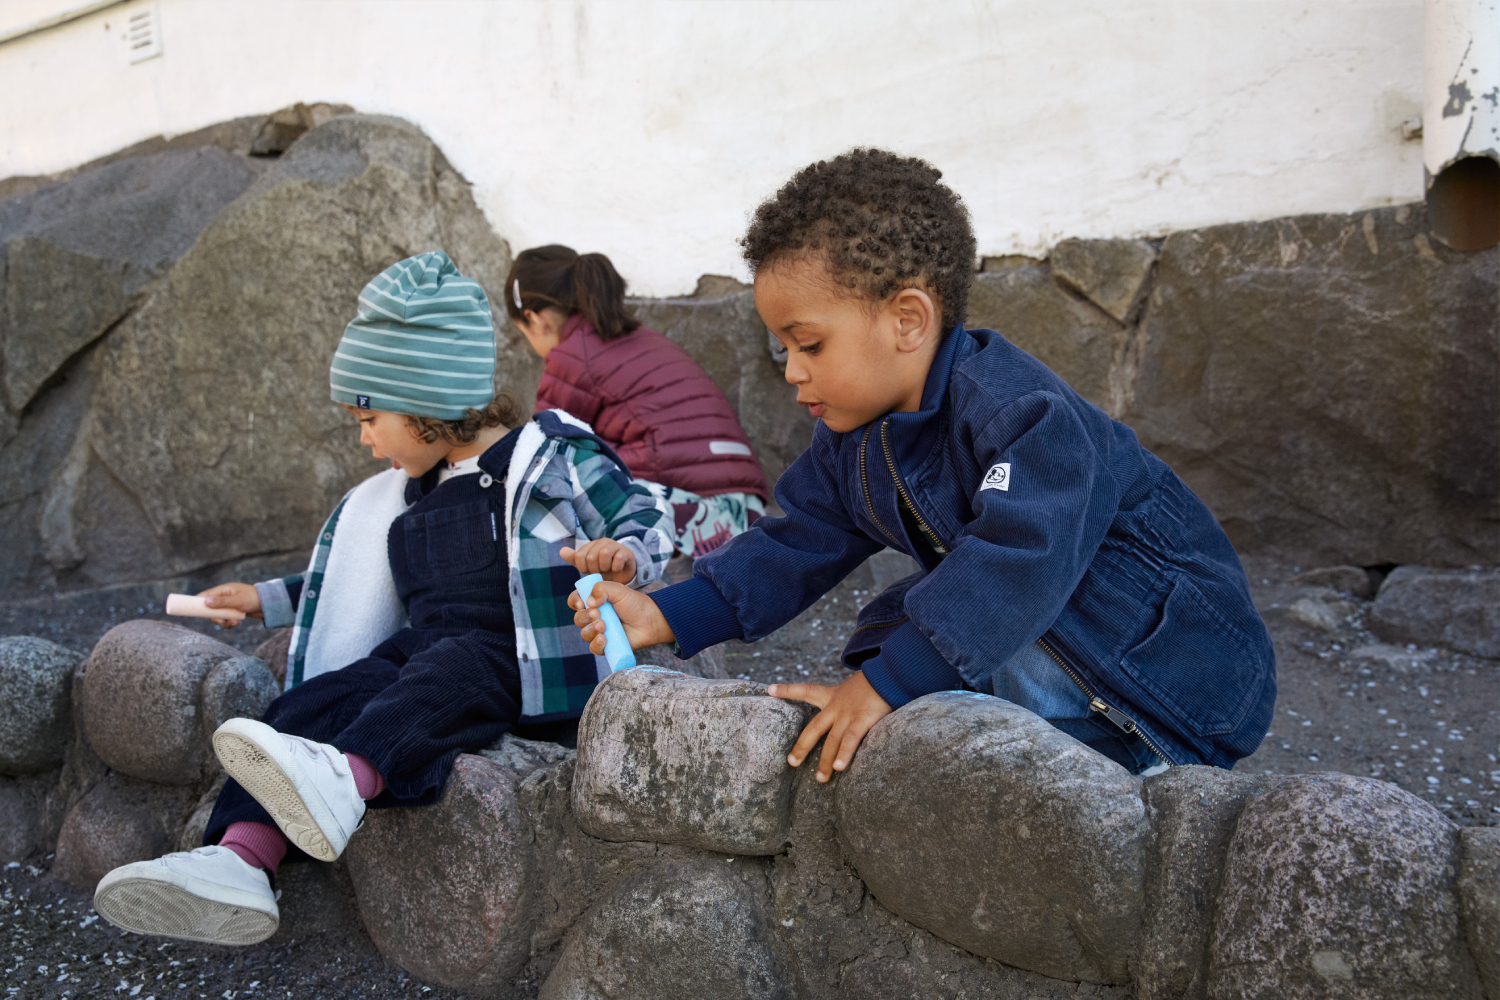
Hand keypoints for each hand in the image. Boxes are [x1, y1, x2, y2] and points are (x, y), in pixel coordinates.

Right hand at [196, 582, 261, 628]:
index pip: (205, 594)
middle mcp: (224, 596)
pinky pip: (225, 619)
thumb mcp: (238, 601)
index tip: (193, 610)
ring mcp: (228, 605)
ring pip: (218, 616)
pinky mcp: (233, 612)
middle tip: (223, 621)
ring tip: (234, 623)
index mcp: (224, 590)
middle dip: (215, 617)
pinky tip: (237, 623)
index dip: (197, 602)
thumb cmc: (254, 599)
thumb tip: (205, 602)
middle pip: (210, 608)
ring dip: (224, 621)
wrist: (270, 605)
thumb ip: (222, 602)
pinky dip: (229, 623)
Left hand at [561, 539, 636, 583]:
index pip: (579, 556)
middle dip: (594, 569)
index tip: (590, 572)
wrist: (623, 573)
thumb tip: (561, 550)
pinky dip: (616, 567)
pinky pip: (618, 558)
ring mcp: (615, 545)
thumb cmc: (603, 570)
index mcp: (591, 545)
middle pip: (591, 556)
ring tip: (608, 570)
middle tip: (600, 572)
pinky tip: (617, 569)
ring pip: (604, 554)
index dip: (583, 568)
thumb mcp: (587, 566)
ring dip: (605, 567)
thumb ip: (575, 559)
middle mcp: (602, 542)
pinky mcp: (626, 552)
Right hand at [568, 581, 674, 652]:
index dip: (574, 602)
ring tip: (604, 625)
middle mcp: (594, 617)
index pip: (575, 601)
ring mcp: (599, 632)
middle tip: (598, 614)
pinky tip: (604, 639)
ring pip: (584, 634)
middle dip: (585, 616)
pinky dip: (596, 644)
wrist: (650, 620)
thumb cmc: (634, 604)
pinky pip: (593, 648)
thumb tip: (589, 602)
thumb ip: (602, 589)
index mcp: (594, 602)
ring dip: (591, 630)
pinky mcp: (606, 646)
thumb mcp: (619, 590)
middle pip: (578, 619)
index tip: (581, 603)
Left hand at [768, 671, 891, 782]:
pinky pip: (850, 741)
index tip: (770, 690)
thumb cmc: (877, 683)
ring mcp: (848, 715)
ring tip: (820, 779)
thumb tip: (849, 717)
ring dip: (825, 762)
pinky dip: (844, 755)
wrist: (889, 673)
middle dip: (802, 746)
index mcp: (832, 695)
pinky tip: (838, 768)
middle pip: (814, 728)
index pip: (806, 690)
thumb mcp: (856, 688)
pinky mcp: (862, 720)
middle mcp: (836, 706)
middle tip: (792, 762)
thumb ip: (849, 702)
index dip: (787, 690)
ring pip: (832, 741)